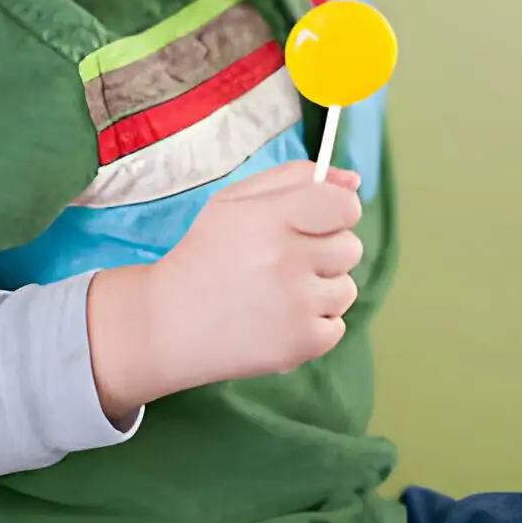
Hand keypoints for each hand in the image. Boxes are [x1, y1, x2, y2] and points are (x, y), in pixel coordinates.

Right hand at [85, 160, 363, 419]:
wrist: (166, 323)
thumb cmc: (206, 252)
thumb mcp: (236, 200)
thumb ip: (297, 177)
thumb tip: (355, 180)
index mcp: (270, 218)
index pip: (346, 205)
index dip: (336, 212)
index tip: (314, 222)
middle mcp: (287, 260)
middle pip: (351, 247)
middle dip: (324, 251)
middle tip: (283, 262)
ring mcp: (296, 306)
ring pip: (347, 289)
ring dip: (320, 289)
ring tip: (277, 293)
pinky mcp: (300, 345)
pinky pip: (337, 326)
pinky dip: (314, 324)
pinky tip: (278, 320)